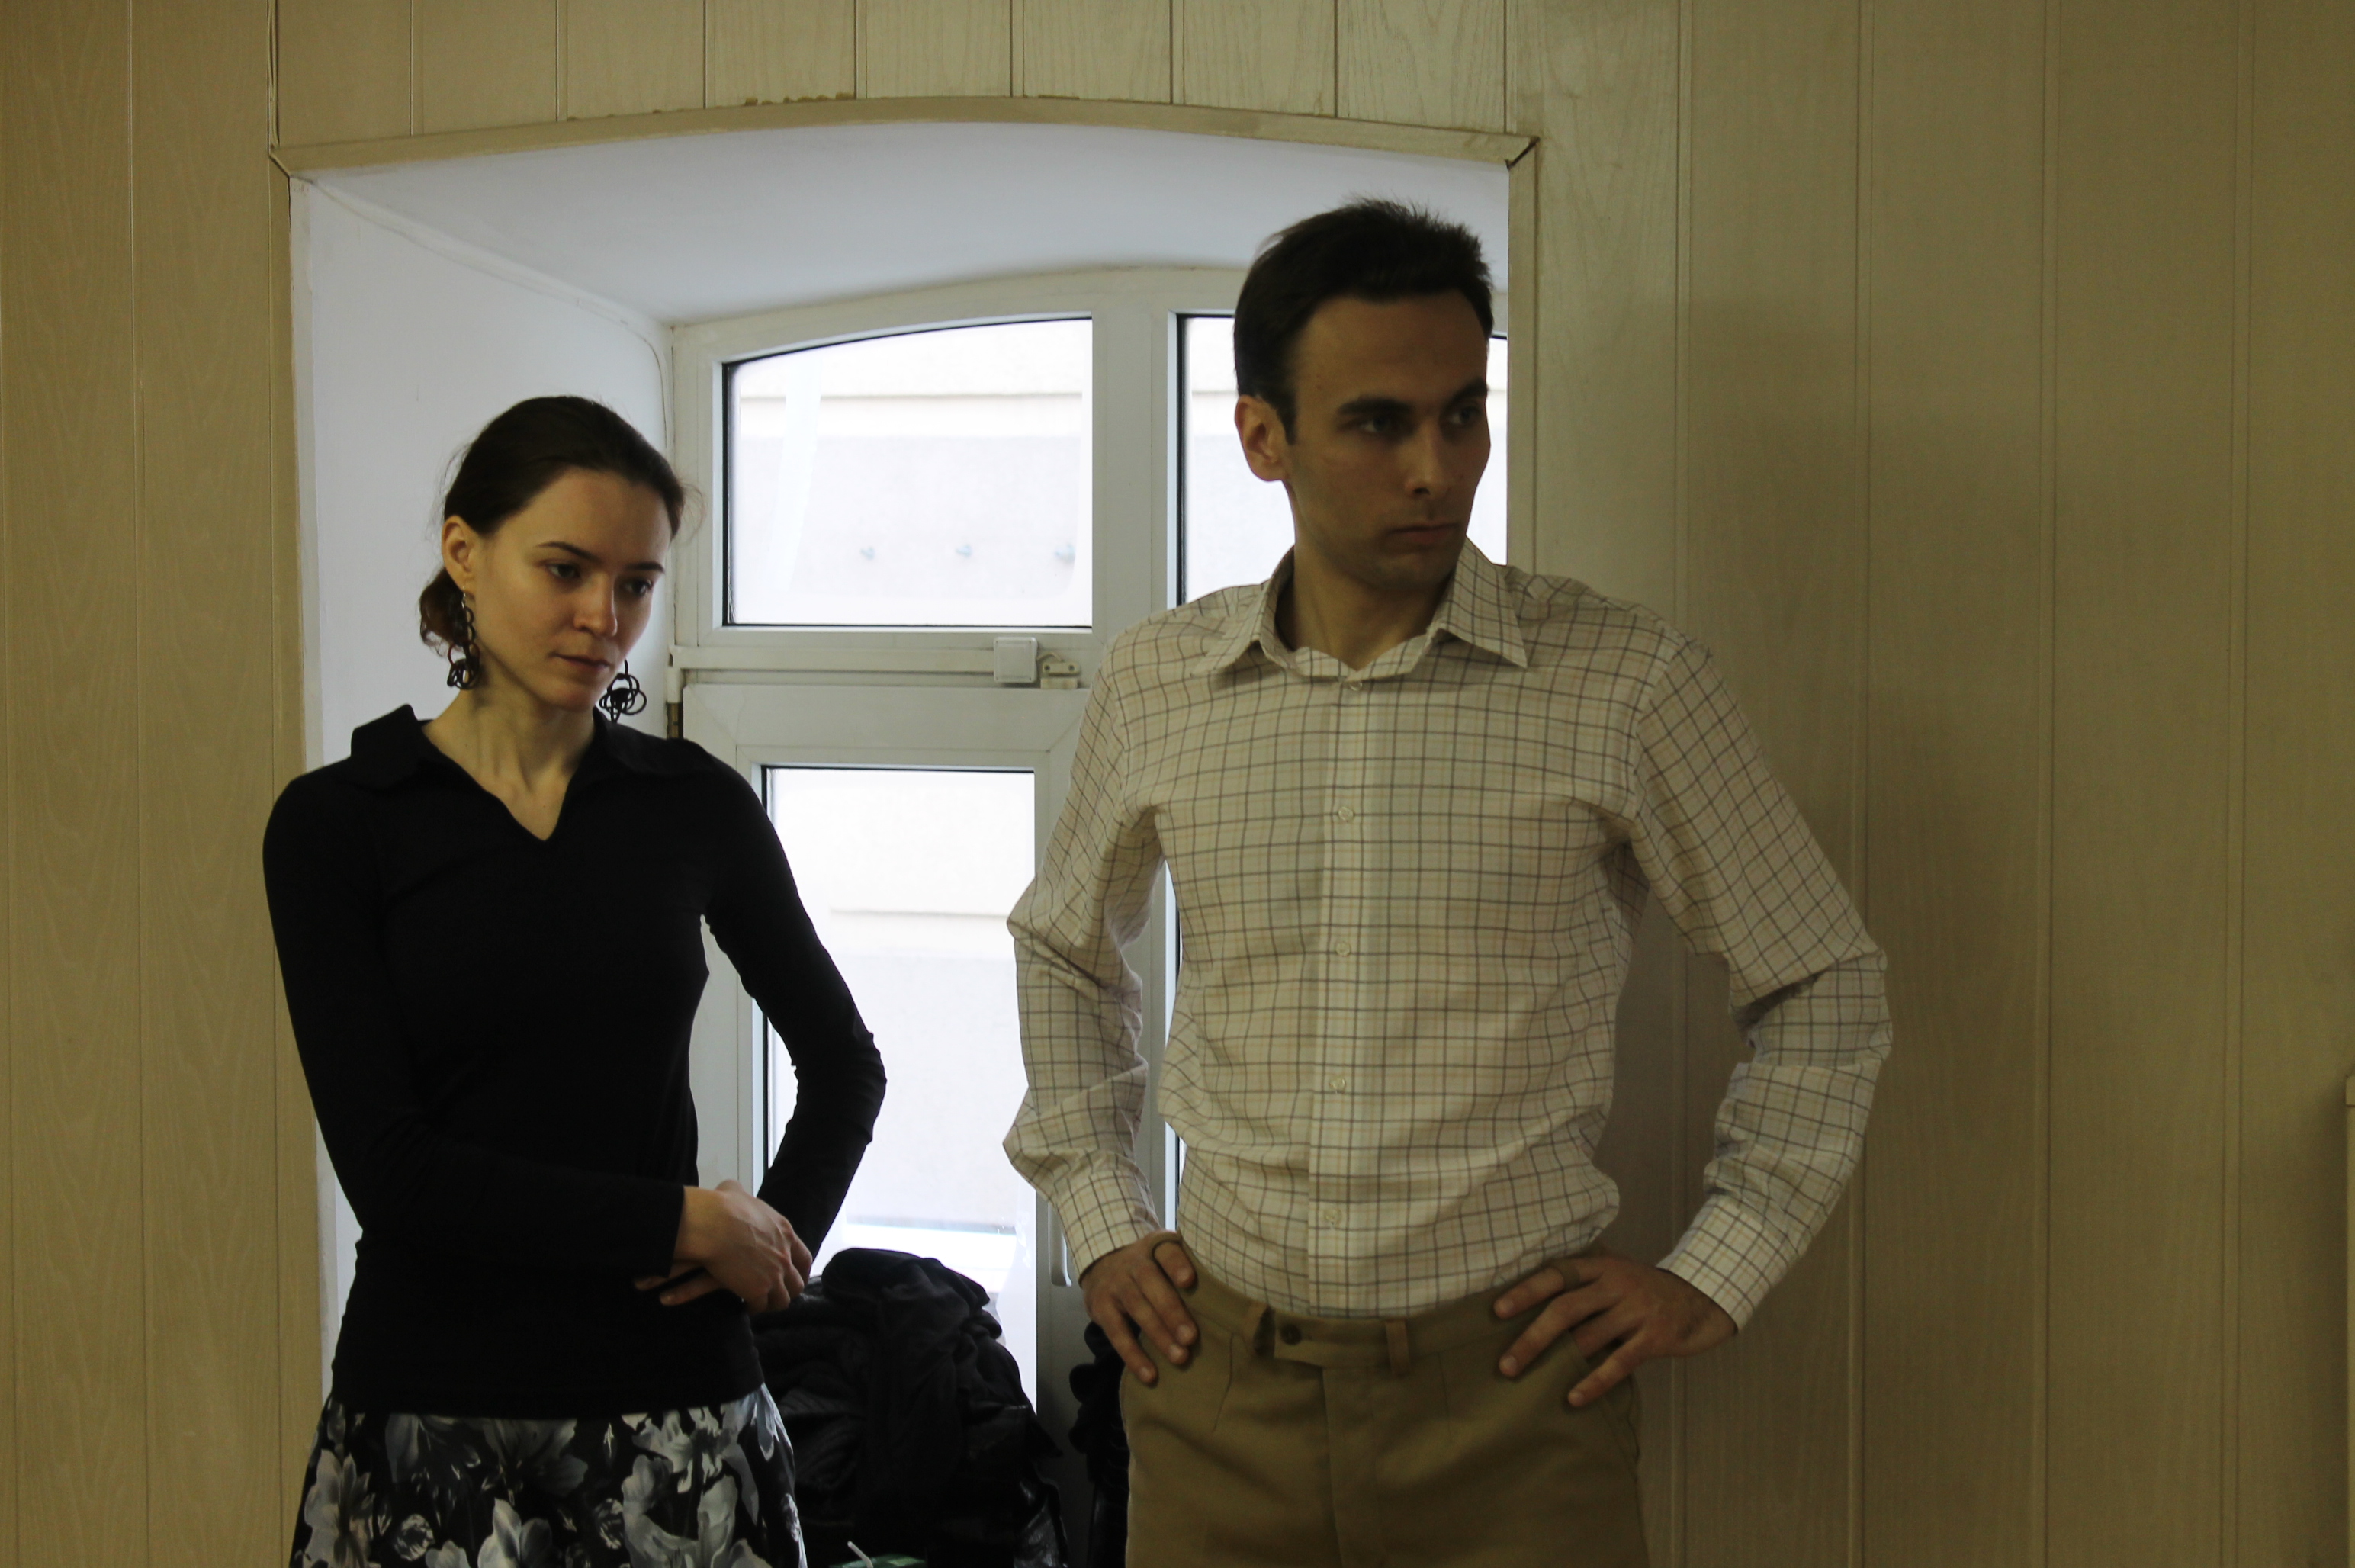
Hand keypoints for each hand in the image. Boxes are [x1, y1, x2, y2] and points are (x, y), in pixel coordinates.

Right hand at [637, 1180, 812, 1313]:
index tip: (798, 1276)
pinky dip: (754, 1308)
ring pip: (783, 1299)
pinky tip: (745, 1306)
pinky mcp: (758, 1290)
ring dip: (773, 1303)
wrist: (714, 1225)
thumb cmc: (723, 1206)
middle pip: (797, 1282)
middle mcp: (785, 1256)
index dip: (802, 1269)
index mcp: (785, 1233)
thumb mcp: (736, 1192)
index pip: (804, 1257)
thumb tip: (731, 1190)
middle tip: (779, 1294)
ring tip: (762, 1304)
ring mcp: (774, 1275)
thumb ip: (740, 1194)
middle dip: (790, 1290)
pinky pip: (761, 1306)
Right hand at [1079, 1231, 1197, 1384]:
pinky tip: (1150, 1375)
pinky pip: (1117, 1334)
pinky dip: (1133, 1356)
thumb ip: (1188, 1272)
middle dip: (1172, 1312)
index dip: (1176, 1264)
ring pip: (1137, 1309)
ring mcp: (1114, 1284)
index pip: (1166, 1251)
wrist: (1101, 1264)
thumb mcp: (1163, 1258)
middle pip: (1152, 1284)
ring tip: (1180, 1357)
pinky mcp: (1100, 1307)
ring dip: (1159, 1336)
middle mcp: (1132, 1262)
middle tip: (1191, 1338)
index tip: (1190, 1280)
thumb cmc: (1149, 1268)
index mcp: (1154, 1247)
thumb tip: (1229, 1303)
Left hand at [1491, 1246, 1735, 1406]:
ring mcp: (1637, 1310)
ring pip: (1588, 1337)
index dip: (1526, 1290)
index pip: (1557, 1274)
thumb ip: (1586, 1284)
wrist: (1705, 1297)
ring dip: (1556, 1362)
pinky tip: (1573, 1398)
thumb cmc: (1649, 1291)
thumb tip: (1535, 1306)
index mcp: (1603, 1266)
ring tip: (1528, 1382)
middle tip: (1505, 1363)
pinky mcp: (1655, 1337)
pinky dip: (1593, 1382)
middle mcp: (1618, 1284)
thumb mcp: (1619, 1275)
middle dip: (1532, 1336)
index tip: (1497, 1310)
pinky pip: (1618, 1363)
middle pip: (1565, 1308)